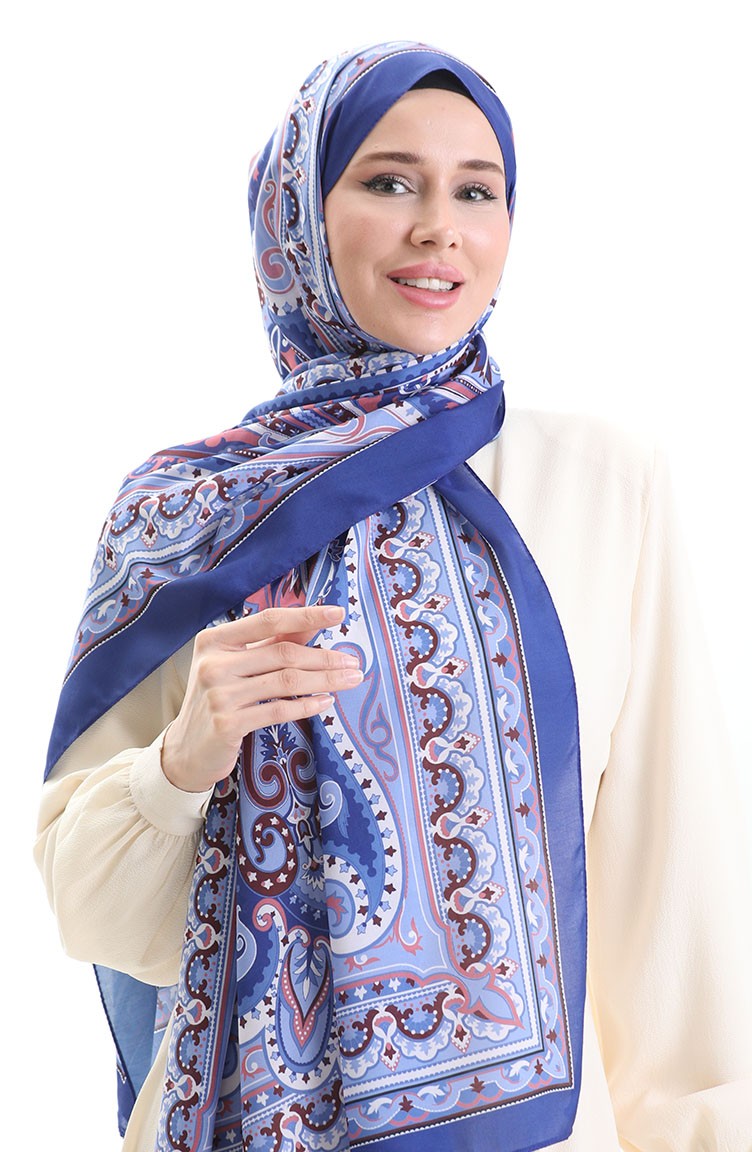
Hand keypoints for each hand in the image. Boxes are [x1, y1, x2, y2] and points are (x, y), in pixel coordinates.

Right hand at [161, 605, 359, 792]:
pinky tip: (326, 702)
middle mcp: (213, 664)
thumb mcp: (238, 664)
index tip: (338, 613)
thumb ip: (272, 642)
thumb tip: (313, 622)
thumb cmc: (219, 698)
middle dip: (324, 657)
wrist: (188, 748)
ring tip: (350, 680)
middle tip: (353, 662)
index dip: (306, 614)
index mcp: (214, 640)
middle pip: (282, 653)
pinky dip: (307, 706)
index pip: (268, 620)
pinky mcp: (227, 723)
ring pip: (285, 682)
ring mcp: (218, 694)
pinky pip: (278, 710)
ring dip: (324, 680)